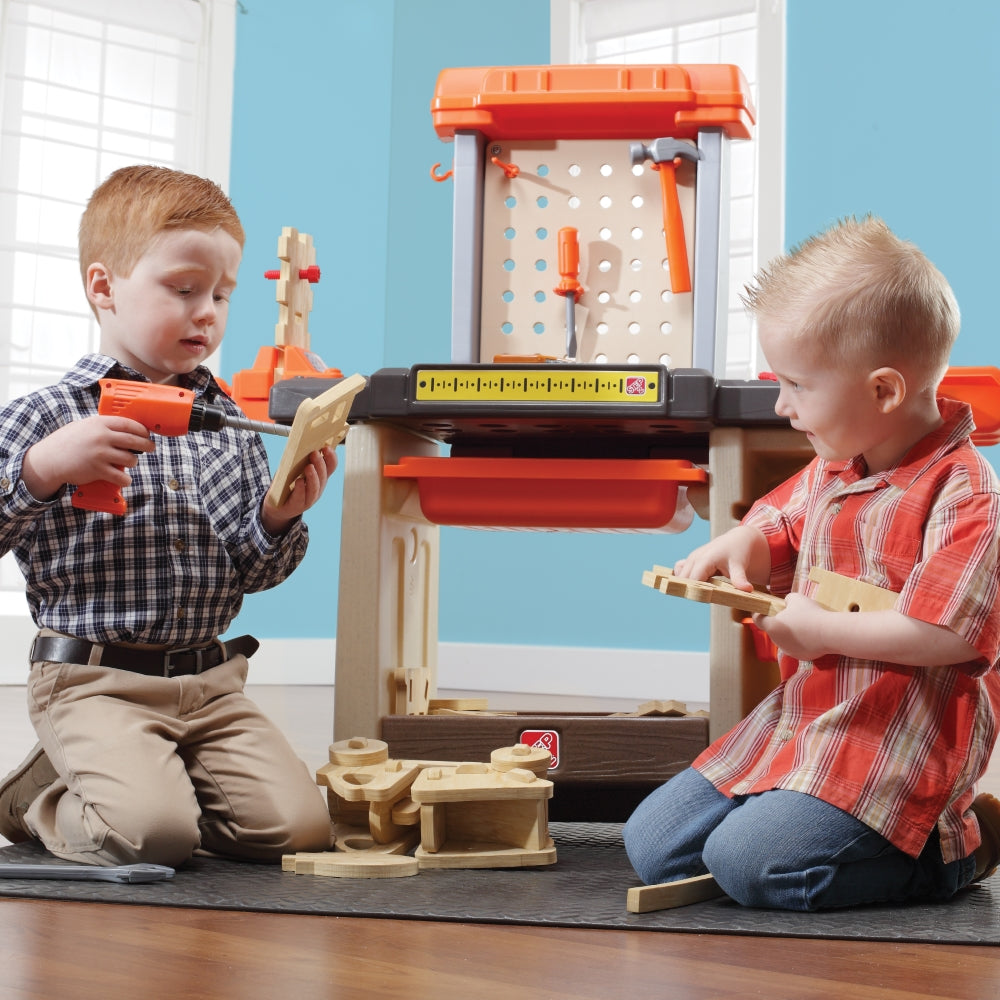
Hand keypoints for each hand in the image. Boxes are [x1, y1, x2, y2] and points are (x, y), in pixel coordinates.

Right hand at [20, 416, 153, 500]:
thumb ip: (102, 427)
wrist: (49, 460)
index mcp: (99, 424)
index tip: (147, 434)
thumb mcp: (83, 426)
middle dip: (147, 445)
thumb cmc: (66, 442)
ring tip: (129, 462)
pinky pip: (121, 476)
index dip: (142, 430)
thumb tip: (123, 428)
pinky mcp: (98, 470)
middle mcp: (101, 437)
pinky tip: (125, 478)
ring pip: (131, 459)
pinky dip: (126, 479)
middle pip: (135, 441)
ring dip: (133, 462)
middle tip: (151, 447)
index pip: (129, 424)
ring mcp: (100, 454)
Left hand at [261, 446, 336, 533]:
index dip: (331, 458)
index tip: (327, 447)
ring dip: (313, 477)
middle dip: (320, 465)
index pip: (330, 467)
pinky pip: (300, 498)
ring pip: (314, 489)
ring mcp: (308, 500)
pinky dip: (300, 489)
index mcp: (319, 478)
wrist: (276, 506)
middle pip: (323, 477)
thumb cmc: (286, 485)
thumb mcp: (294, 470)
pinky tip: (298, 481)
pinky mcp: (296, 506)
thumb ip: (299, 461)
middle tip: (314, 453)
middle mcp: (317, 489)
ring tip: (309, 467)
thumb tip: (300, 445)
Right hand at [672, 524, 769, 591]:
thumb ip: (739, 578)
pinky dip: (683, 579)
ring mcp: (691, 558)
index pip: (693, 580)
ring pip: (680, 576)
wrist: (736, 540)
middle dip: (692, 590)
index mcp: (705, 559)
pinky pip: (679, 570)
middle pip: (684, 580)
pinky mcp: (690, 560)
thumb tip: (748, 589)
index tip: (707, 600)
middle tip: (707, 597)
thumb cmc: (738, 552)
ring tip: (703, 591)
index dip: (697, 591)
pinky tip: (697, 584)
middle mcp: (694, 558)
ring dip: (687, 585)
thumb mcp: (740, 565)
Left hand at [752, 592, 831, 661]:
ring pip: (786, 639)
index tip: (764, 609)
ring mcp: (789, 650)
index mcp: (772, 627)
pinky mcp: (801, 656)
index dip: (759, 613)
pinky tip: (812, 634)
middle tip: (793, 614)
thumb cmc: (810, 613)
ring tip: (805, 624)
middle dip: (780, 622)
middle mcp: (777, 641)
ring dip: (791, 632)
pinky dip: (802, 641)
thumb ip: (787, 600)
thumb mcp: (796, 598)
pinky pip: (798, 646)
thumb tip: (787, 604)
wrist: (830, 633)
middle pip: (774, 629)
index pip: (757, 620)